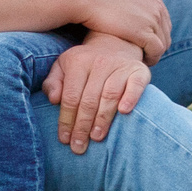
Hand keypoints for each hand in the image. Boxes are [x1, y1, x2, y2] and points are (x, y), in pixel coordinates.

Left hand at [45, 34, 148, 153]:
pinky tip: (124, 112)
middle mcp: (99, 62)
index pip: (71, 96)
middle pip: (89, 99)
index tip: (64, 139)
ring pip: (109, 95)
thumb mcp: (63, 67)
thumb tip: (53, 99)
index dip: (66, 120)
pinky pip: (135, 85)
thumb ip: (53, 83)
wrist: (115, 43)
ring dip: (103, 118)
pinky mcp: (139, 70)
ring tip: (96, 137)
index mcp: (77, 62)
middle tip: (79, 146)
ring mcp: (120, 66)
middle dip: (82, 126)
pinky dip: (131, 98)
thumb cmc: (85, 63)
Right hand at [63, 0, 170, 61]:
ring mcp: (152, 18)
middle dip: (157, 44)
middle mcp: (156, 5)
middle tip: (144, 55)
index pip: (163, 19)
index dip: (155, 33)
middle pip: (165, 32)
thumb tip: (126, 2)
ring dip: (154, 53)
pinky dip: (151, 59)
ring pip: (163, 43)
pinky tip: (139, 62)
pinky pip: (156, 51)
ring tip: (141, 60)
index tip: (144, 42)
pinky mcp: (144, 32)